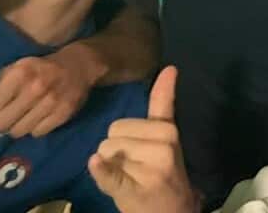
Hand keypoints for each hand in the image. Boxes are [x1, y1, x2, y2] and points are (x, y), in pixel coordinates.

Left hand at [0, 50, 96, 137]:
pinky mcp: (63, 114)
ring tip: (22, 118)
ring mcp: (51, 102)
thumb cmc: (41, 67)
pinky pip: (38, 133)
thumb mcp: (17, 67)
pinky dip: (35, 128)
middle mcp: (34, 88)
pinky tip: (38, 118)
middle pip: (1, 124)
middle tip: (6, 117)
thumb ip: (1, 85)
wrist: (78, 66)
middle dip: (1, 122)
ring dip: (17, 127)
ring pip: (18, 131)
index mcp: (19, 74)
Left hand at [89, 66, 198, 212]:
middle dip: (116, 149)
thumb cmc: (164, 171)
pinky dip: (100, 171)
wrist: (171, 211)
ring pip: (104, 151)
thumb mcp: (167, 137)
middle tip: (135, 167)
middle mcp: (162, 144)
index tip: (170, 69)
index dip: (158, 94)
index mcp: (168, 130)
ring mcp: (149, 167)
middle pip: (113, 133)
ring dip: (110, 165)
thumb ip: (163, 103)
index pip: (132, 119)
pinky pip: (107, 172)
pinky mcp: (133, 187)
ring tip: (131, 177)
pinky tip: (97, 167)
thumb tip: (169, 68)